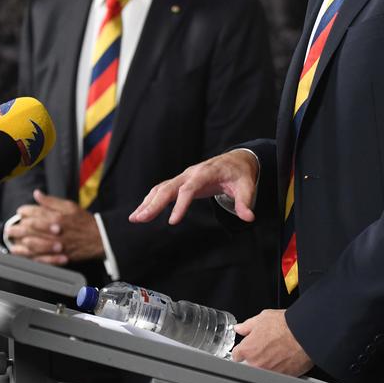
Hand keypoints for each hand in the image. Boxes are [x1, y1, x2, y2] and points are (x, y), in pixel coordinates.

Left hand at [4, 190, 103, 264]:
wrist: (100, 238)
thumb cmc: (85, 222)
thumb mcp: (70, 206)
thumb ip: (52, 201)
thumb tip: (38, 194)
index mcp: (57, 217)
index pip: (35, 212)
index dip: (25, 211)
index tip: (20, 211)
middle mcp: (55, 231)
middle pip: (31, 229)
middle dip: (18, 228)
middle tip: (10, 228)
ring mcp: (56, 245)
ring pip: (33, 244)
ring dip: (20, 243)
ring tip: (12, 241)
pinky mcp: (58, 256)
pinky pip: (41, 258)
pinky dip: (30, 256)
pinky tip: (23, 254)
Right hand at [129, 148, 258, 224]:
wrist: (235, 161)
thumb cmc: (240, 174)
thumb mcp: (246, 187)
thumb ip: (245, 202)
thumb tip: (249, 217)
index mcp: (205, 173)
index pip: (189, 189)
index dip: (180, 204)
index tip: (172, 222)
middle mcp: (190, 173)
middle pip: (168, 188)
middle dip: (153, 204)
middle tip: (140, 219)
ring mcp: (183, 176)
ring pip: (161, 188)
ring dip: (147, 203)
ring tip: (134, 218)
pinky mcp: (181, 182)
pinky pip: (162, 190)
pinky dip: (151, 200)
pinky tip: (142, 212)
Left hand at [231, 309, 313, 375]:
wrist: (305, 334)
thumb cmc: (285, 326)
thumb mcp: (262, 319)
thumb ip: (247, 326)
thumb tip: (239, 328)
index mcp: (248, 349)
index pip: (236, 355)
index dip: (242, 349)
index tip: (245, 347)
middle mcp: (257, 363)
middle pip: (248, 364)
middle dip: (253, 356)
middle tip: (264, 346)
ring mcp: (269, 372)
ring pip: (262, 370)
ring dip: (266, 363)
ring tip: (276, 350)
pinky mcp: (282, 377)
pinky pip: (276, 374)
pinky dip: (278, 368)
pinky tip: (283, 357)